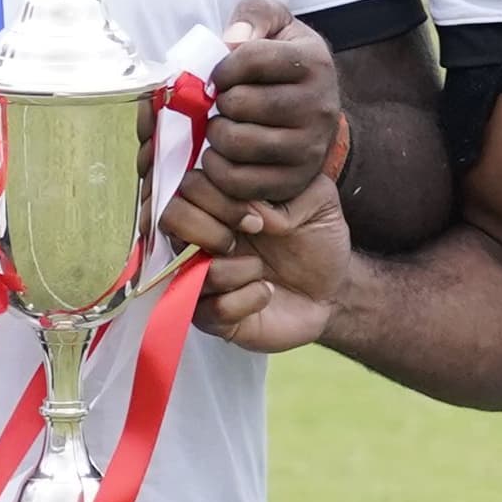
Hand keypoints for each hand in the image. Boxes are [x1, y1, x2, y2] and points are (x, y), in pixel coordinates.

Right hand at [190, 174, 349, 353]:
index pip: (186, 185)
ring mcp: (199, 276)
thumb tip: (251, 207)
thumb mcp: (318, 200)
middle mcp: (198, 236)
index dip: (217, 197)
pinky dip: (247, 300)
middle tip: (251, 238)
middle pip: (169, 219)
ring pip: (189, 269)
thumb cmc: (317, 240)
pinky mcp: (210, 316)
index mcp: (218, 203)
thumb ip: (289, 188)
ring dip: (236, 270)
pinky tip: (265, 294)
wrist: (332, 290)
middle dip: (211, 229)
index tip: (257, 217)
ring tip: (261, 272)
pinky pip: (211, 309)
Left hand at [193, 0, 343, 210]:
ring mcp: (310, 148)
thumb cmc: (283, 62)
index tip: (219, 76)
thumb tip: (232, 40)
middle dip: (217, 102)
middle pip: (240, 103)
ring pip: (238, 143)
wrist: (313, 111)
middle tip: (220, 104)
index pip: (252, 57)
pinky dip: (217, 170)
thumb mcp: (276, 25)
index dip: (222, 66)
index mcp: (315, 62)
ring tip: (220, 126)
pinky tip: (219, 156)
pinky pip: (239, 182)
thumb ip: (255, 15)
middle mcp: (320, 106)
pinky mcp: (295, 180)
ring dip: (215, 134)